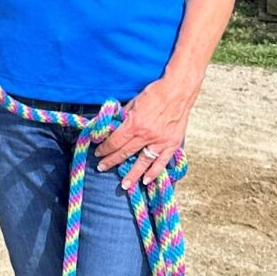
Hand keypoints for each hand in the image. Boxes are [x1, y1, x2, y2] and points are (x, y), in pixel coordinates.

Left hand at [95, 75, 195, 190]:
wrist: (178, 90)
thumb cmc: (155, 93)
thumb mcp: (133, 102)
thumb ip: (123, 117)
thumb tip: (113, 127)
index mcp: (134, 124)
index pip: (115, 141)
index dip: (105, 148)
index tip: (99, 153)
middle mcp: (146, 135)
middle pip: (125, 153)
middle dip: (112, 161)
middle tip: (102, 168)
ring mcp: (160, 141)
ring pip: (143, 162)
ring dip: (132, 174)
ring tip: (124, 185)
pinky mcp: (172, 143)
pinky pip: (161, 162)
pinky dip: (154, 172)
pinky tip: (146, 181)